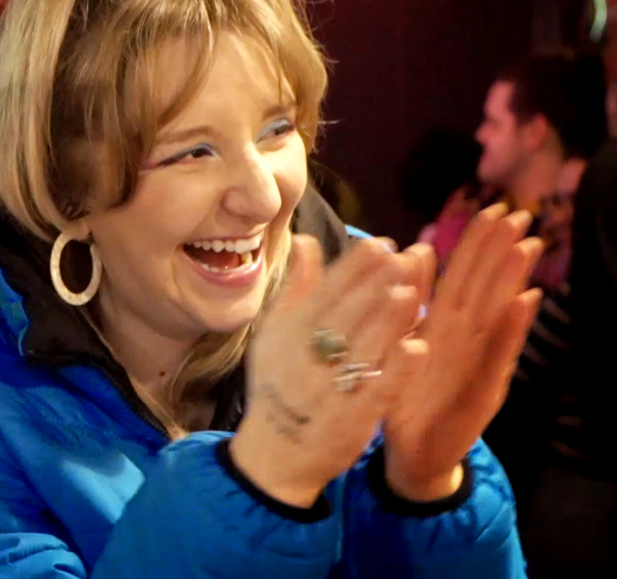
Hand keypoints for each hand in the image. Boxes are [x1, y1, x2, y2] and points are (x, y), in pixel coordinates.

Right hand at [231, 235, 428, 507]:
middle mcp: (305, 357)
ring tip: (411, 293)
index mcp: (288, 332)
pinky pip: (376, 390)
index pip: (325, 292)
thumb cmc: (279, 384)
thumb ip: (297, 287)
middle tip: (403, 258)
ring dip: (387, 321)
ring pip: (363, 348)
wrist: (277, 453)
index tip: (381, 243)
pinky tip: (418, 348)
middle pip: (345, 315)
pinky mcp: (352, 418)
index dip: (354, 268)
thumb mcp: (275, 333)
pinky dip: (397, 369)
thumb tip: (307, 240)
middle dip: (374, 286)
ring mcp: (329, 389)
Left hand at [384, 205, 543, 500]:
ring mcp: (475, 361)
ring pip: (495, 313)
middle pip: (484, 285)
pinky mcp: (481, 388)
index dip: (478, 243)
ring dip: (511, 279)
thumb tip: (418, 251)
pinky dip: (511, 328)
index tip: (493, 207)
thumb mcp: (401, 340)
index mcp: (442, 324)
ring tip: (528, 246)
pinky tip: (525, 302)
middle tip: (520, 213)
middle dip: (501, 250)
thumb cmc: (406, 394)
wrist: (412, 452)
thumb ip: (412, 299)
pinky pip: (496, 354)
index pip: (462, 275)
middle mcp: (463, 337)